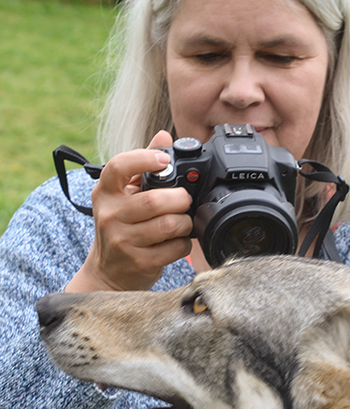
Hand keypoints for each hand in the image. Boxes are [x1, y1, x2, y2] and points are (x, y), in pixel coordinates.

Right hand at [66, 131, 192, 292]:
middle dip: (180, 199)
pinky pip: (174, 248)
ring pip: (169, 225)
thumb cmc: (121, 226)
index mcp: (105, 192)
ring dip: (185, 222)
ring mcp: (121, 241)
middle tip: (185, 200)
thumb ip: (144, 165)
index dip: (144, 159)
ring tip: (183, 222)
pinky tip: (178, 241)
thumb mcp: (125, 195)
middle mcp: (109, 215)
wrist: (108, 271)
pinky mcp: (137, 262)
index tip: (164, 160)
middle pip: (155, 200)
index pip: (118, 167)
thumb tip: (164, 136)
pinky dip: (184, 243)